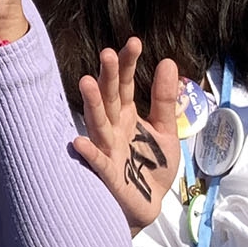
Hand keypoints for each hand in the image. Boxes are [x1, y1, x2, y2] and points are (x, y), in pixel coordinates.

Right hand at [72, 39, 181, 231]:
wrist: (150, 204)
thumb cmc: (153, 167)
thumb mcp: (167, 130)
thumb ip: (165, 100)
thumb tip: (168, 62)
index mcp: (127, 116)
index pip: (126, 85)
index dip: (127, 65)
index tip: (133, 42)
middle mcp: (114, 129)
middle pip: (109, 99)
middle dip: (108, 78)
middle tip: (107, 54)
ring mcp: (109, 150)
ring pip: (98, 124)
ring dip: (91, 105)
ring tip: (86, 82)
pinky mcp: (109, 175)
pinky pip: (98, 162)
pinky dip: (89, 153)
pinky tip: (79, 142)